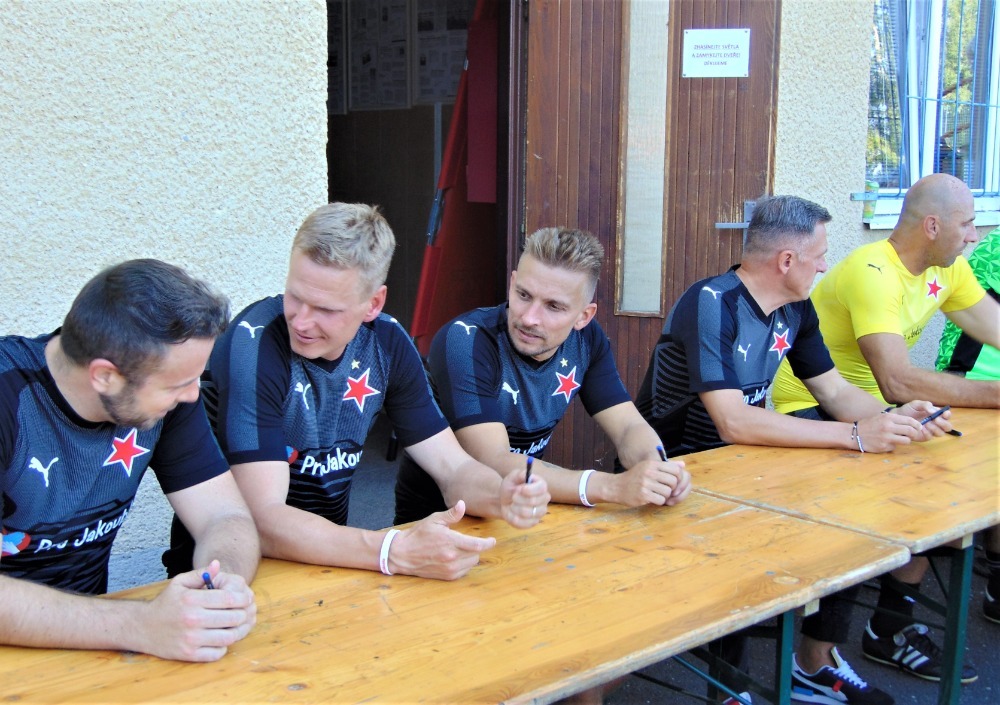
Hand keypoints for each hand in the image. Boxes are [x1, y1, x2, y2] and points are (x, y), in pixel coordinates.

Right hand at [139, 559, 255, 661]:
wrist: (143, 628)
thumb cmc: (166, 603)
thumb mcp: (179, 583)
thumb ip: (201, 573)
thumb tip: (218, 564)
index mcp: (192, 599)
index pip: (230, 599)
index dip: (244, 598)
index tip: (247, 598)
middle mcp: (192, 619)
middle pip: (233, 618)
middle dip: (244, 614)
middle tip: (246, 612)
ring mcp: (191, 639)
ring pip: (229, 637)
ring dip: (239, 631)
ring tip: (238, 625)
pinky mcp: (189, 654)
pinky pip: (217, 653)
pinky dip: (224, 646)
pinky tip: (222, 638)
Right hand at [388, 501, 496, 579]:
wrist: (402, 554)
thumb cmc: (418, 535)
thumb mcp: (434, 520)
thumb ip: (451, 514)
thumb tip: (462, 504)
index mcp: (450, 541)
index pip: (477, 545)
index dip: (488, 543)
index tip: (492, 540)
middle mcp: (451, 557)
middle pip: (476, 554)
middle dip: (476, 547)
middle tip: (467, 541)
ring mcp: (449, 569)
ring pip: (471, 563)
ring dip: (470, 556)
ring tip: (459, 549)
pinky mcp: (446, 577)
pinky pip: (464, 571)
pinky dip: (464, 565)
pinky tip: (455, 558)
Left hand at [499, 466, 550, 527]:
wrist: (504, 501)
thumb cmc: (510, 487)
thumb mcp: (512, 477)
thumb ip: (519, 474)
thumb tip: (527, 474)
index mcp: (541, 485)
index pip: (542, 488)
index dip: (530, 489)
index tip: (519, 489)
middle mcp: (544, 499)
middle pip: (533, 501)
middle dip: (517, 498)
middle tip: (513, 496)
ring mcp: (540, 512)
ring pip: (526, 513)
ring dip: (514, 508)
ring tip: (512, 504)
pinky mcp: (533, 523)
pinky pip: (522, 523)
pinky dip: (512, 517)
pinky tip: (511, 513)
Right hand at [601, 459, 690, 506]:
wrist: (616, 486)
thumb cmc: (634, 477)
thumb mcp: (648, 467)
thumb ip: (666, 466)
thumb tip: (683, 465)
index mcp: (651, 464)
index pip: (675, 470)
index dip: (677, 478)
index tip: (671, 482)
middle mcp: (649, 472)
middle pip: (673, 482)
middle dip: (671, 488)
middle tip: (664, 489)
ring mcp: (646, 484)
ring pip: (667, 492)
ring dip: (664, 496)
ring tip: (657, 494)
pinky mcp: (643, 495)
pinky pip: (660, 500)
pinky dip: (658, 501)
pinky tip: (652, 498)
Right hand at [855, 411, 923, 451]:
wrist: (855, 434)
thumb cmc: (870, 425)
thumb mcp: (882, 417)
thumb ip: (896, 420)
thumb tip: (913, 425)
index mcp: (888, 417)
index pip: (910, 421)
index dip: (917, 425)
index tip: (919, 427)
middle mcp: (888, 427)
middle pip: (910, 431)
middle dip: (915, 434)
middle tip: (913, 435)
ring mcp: (886, 437)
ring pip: (906, 441)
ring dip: (906, 441)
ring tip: (900, 439)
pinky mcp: (884, 446)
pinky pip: (895, 447)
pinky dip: (893, 445)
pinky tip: (886, 443)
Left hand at [891, 401, 952, 438]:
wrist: (898, 417)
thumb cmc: (909, 410)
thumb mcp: (916, 404)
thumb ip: (926, 405)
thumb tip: (934, 411)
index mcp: (936, 414)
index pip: (947, 416)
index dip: (947, 415)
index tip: (944, 413)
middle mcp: (936, 423)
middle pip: (947, 427)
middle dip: (944, 424)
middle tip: (936, 419)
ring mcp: (931, 430)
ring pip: (941, 433)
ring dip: (936, 428)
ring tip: (927, 423)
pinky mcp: (925, 436)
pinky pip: (930, 437)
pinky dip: (928, 433)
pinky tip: (922, 428)